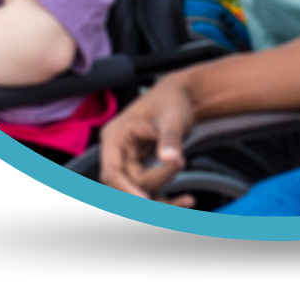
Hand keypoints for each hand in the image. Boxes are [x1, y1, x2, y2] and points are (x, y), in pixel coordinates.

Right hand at [100, 79, 195, 205]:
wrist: (181, 98)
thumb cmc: (172, 101)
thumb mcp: (173, 117)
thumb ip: (170, 138)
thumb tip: (171, 159)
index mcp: (115, 137)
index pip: (112, 172)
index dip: (125, 190)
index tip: (146, 202)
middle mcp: (118, 154)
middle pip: (127, 184)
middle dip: (155, 183)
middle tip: (181, 165)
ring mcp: (129, 165)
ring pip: (138, 193)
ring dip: (161, 202)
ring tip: (187, 200)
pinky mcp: (142, 172)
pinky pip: (150, 193)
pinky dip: (167, 200)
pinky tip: (187, 201)